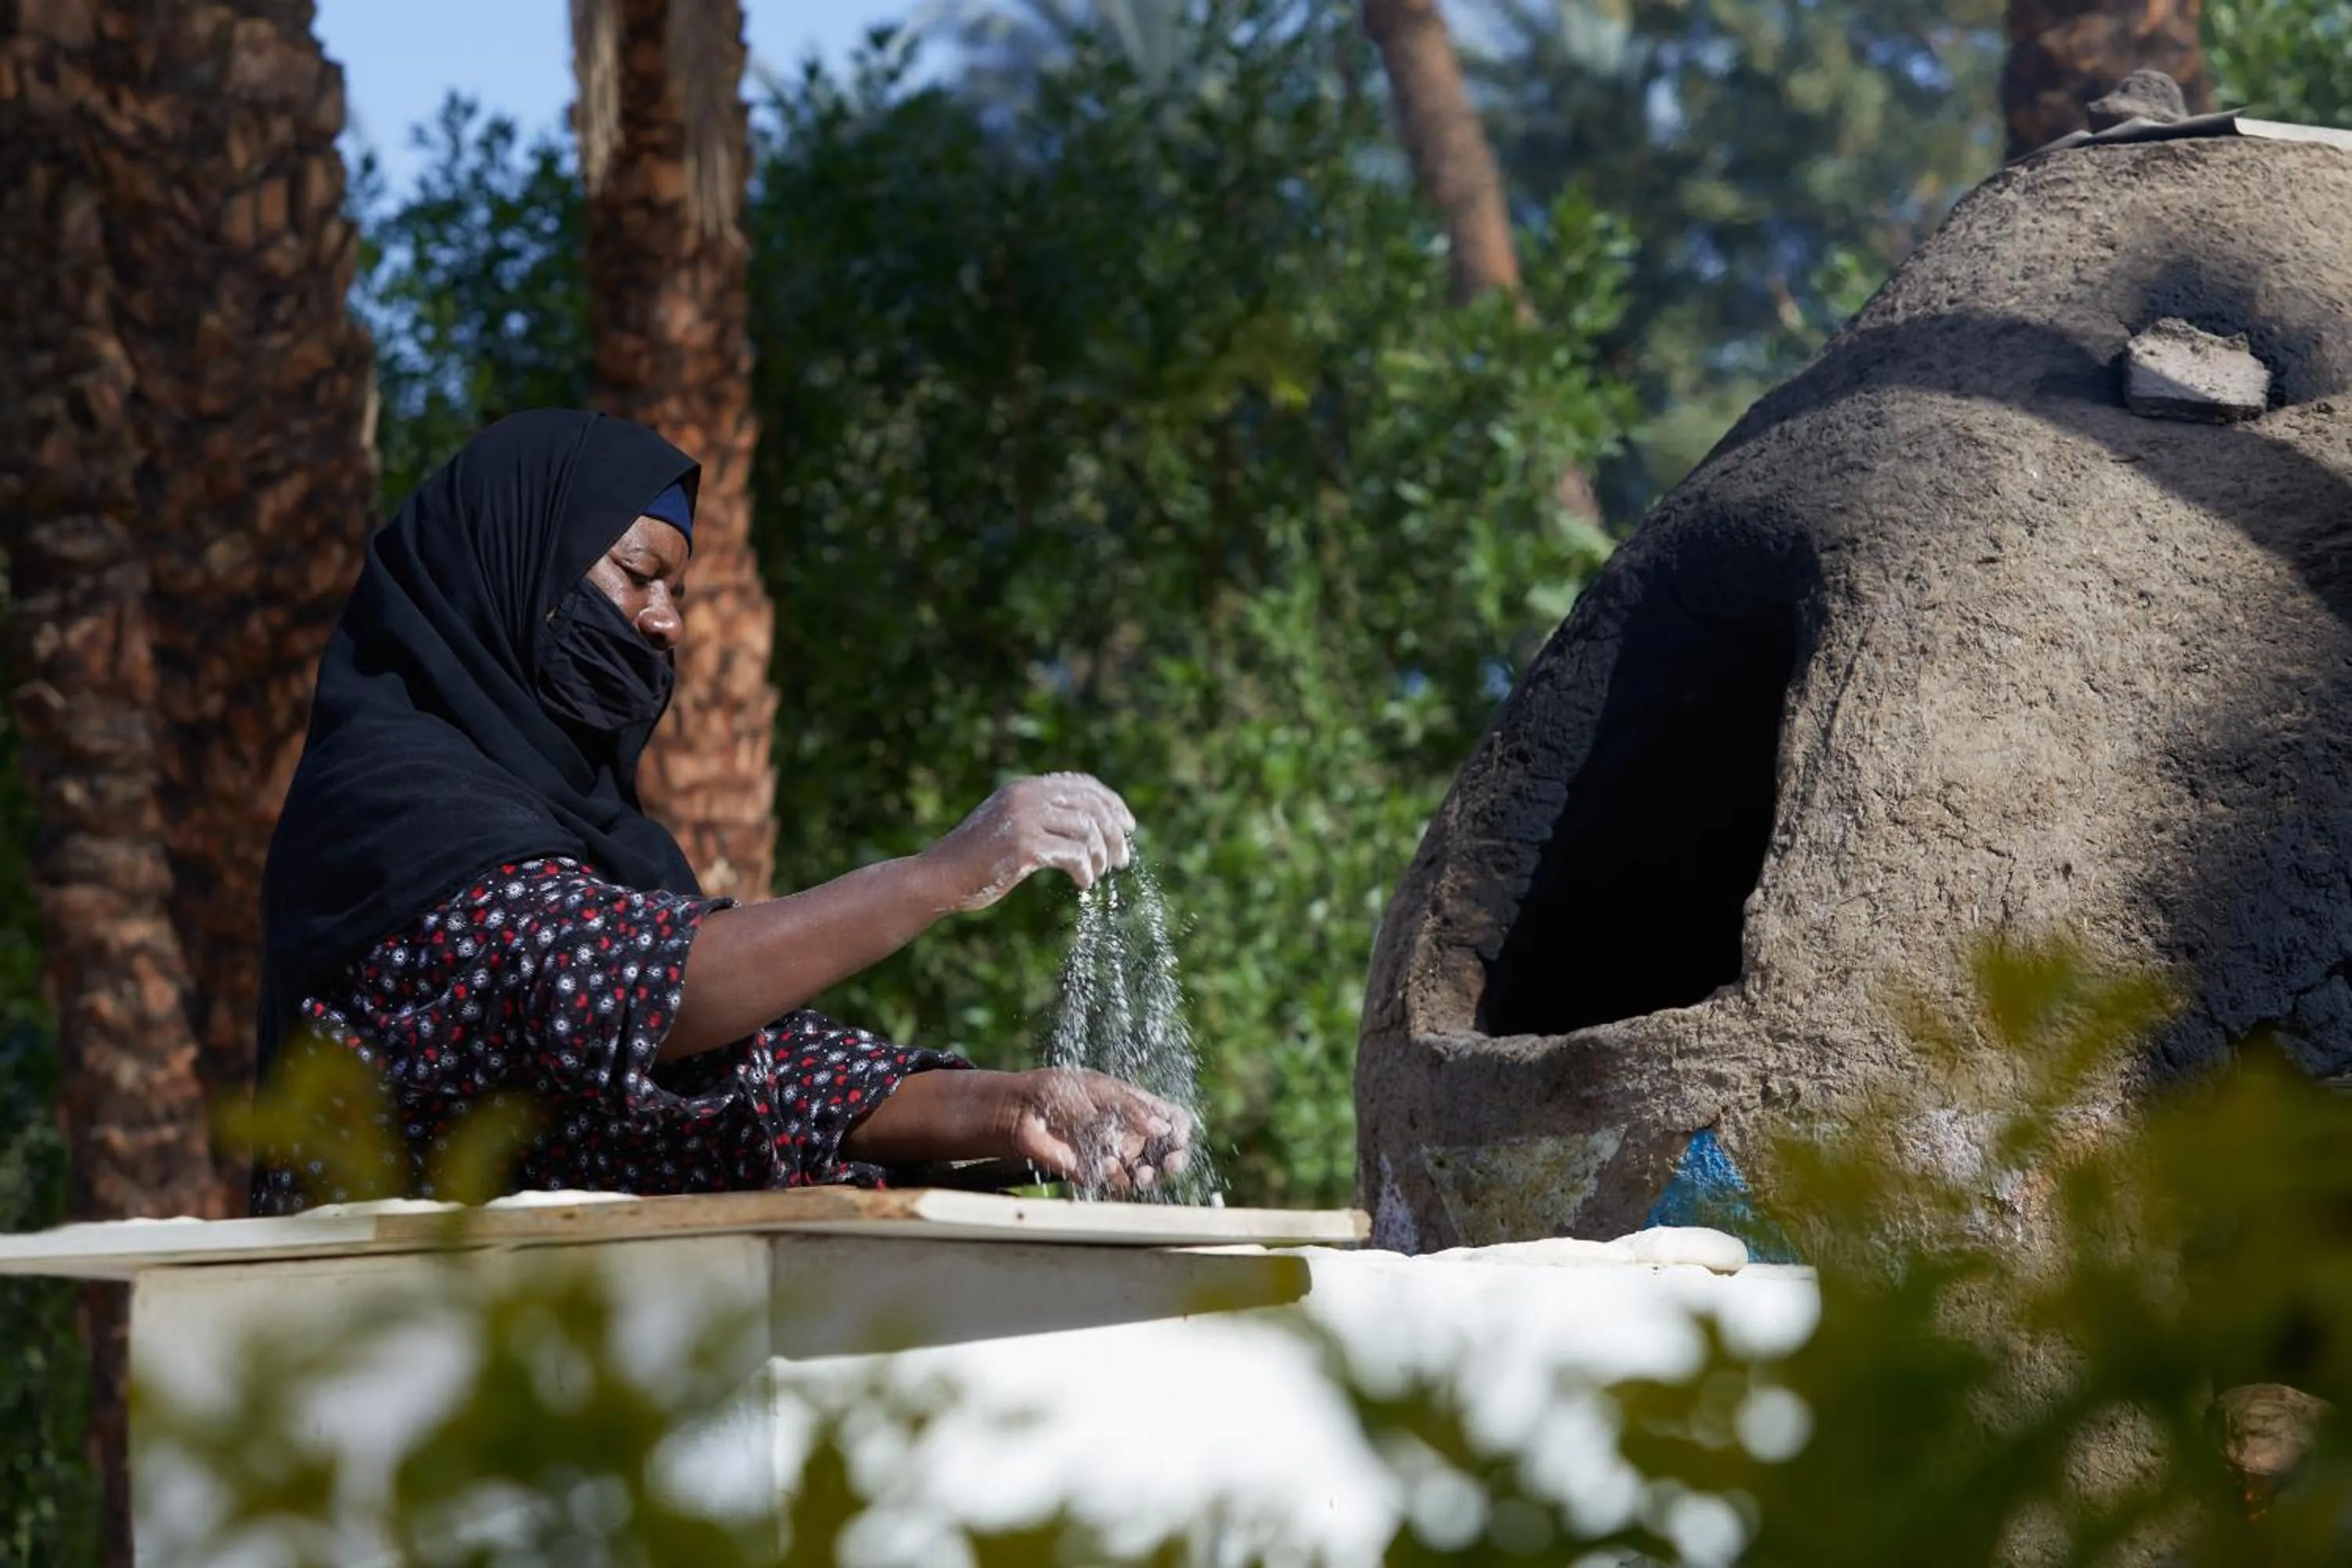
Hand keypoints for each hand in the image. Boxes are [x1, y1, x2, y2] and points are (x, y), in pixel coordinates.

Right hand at [918, 772, 1137, 912]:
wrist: (939, 876)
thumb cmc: (976, 860)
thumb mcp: (1010, 826)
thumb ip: (1041, 818)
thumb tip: (1088, 828)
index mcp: (1025, 787)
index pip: (1082, 784)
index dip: (1111, 803)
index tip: (1128, 826)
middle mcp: (1027, 795)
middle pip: (1092, 805)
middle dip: (1115, 833)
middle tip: (1123, 859)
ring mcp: (1025, 819)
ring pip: (1088, 830)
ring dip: (1101, 855)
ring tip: (1101, 873)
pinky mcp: (1025, 846)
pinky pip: (1073, 855)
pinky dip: (1085, 871)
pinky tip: (1083, 884)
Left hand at [992, 1067, 1191, 1194]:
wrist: (1024, 1112)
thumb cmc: (1062, 1090)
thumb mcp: (1102, 1090)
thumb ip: (1133, 1110)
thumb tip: (1162, 1130)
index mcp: (1138, 1106)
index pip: (1174, 1120)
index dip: (1181, 1131)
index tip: (1177, 1138)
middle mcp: (1132, 1133)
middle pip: (1168, 1152)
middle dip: (1173, 1161)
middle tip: (1168, 1165)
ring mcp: (1116, 1154)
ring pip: (1146, 1173)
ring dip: (1148, 1175)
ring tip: (1141, 1174)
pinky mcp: (1097, 1173)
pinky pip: (1118, 1183)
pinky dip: (1117, 1177)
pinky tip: (1107, 1165)